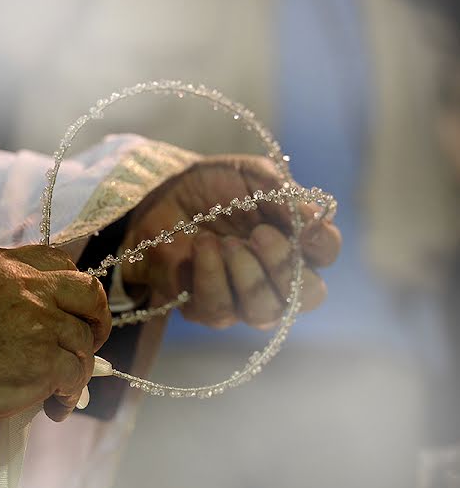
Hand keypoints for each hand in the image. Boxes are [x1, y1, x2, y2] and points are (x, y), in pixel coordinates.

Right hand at [0, 246, 110, 423]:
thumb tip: (30, 316)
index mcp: (3, 265)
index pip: (56, 260)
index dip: (70, 287)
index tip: (70, 308)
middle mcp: (28, 287)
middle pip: (87, 293)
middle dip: (97, 318)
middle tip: (91, 340)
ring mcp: (41, 323)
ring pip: (83, 342)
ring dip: (77, 368)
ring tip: (61, 390)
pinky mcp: (46, 361)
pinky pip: (74, 376)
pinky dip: (69, 395)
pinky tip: (55, 407)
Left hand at [121, 155, 341, 328]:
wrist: (160, 196)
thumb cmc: (212, 186)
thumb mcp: (250, 176)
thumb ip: (283, 193)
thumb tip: (316, 217)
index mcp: (296, 239)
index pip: (326, 254)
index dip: (321, 244)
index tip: (303, 226)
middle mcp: (276, 275)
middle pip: (307, 296)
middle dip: (284, 266)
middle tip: (259, 235)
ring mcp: (244, 296)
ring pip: (264, 311)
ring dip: (247, 274)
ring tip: (226, 241)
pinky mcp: (208, 309)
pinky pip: (220, 310)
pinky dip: (211, 275)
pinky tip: (202, 247)